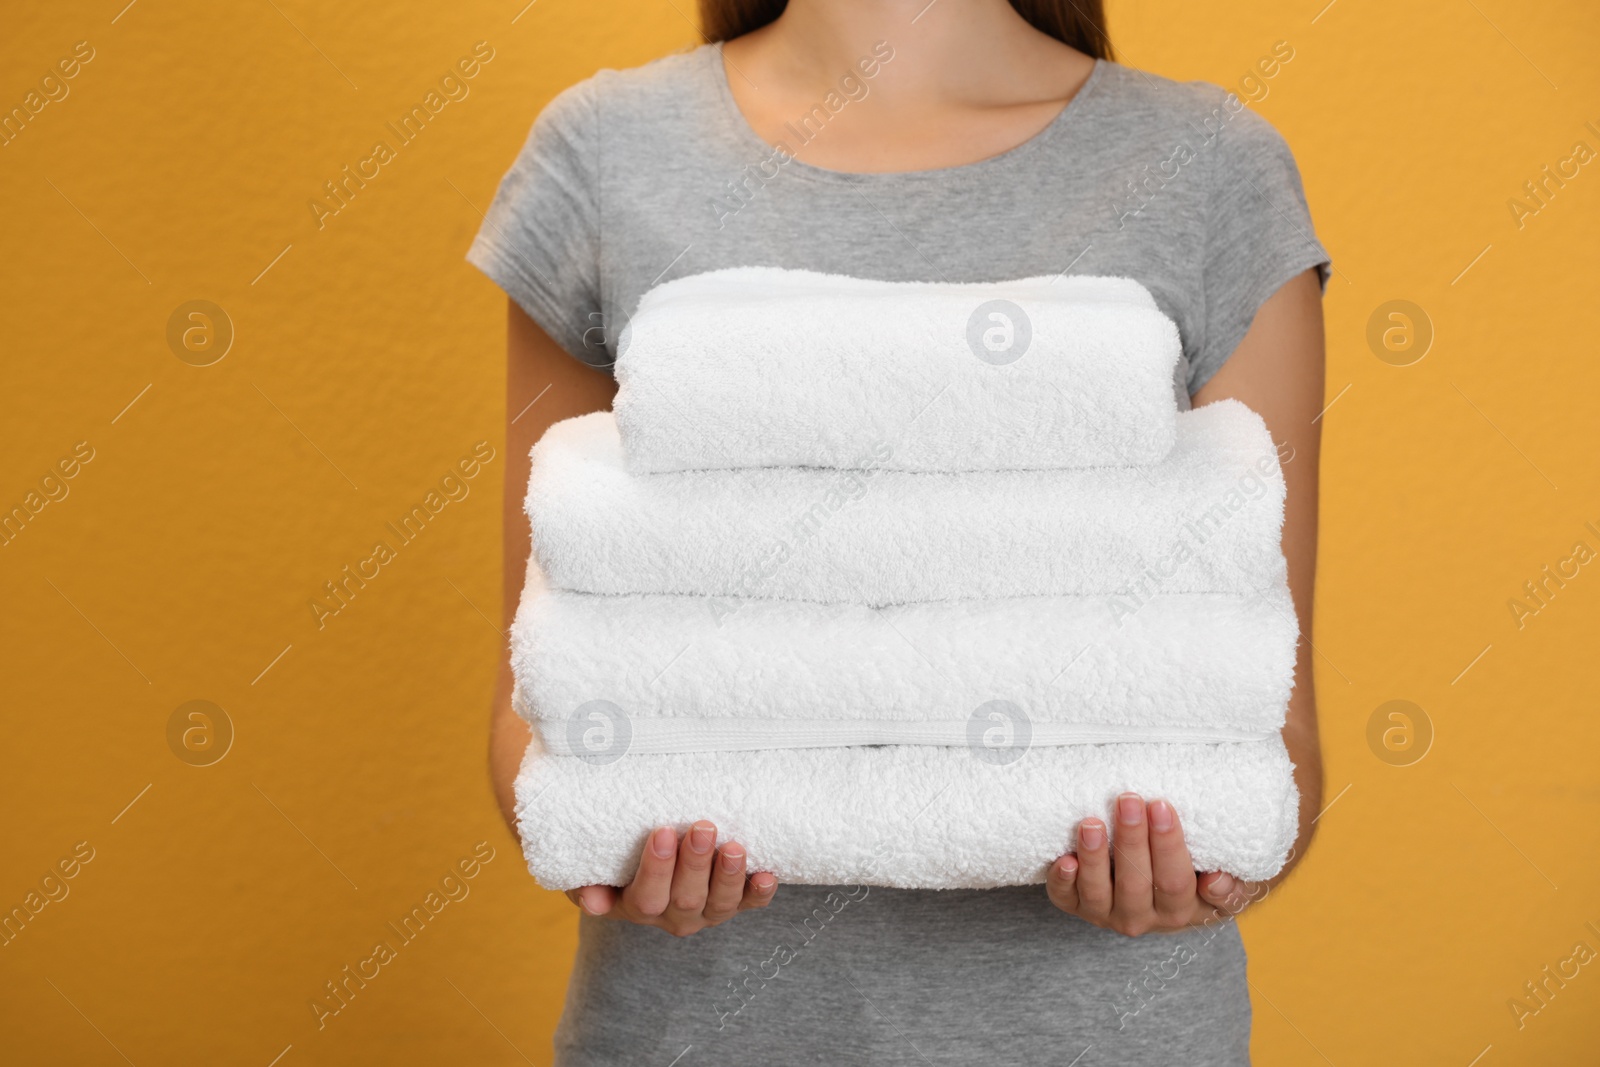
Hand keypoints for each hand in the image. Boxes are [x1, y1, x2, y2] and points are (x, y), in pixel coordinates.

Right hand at [565, 821, 777, 936]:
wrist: (639, 865)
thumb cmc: (611, 862)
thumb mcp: (589, 871)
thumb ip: (584, 884)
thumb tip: (591, 901)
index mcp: (636, 907)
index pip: (647, 896)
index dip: (658, 868)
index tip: (663, 831)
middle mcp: (673, 915)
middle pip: (687, 898)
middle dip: (697, 863)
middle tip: (703, 827)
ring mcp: (705, 912)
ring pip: (721, 904)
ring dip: (730, 876)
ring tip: (736, 846)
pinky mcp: (732, 903)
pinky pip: (749, 904)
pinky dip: (760, 892)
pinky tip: (768, 874)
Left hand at [1046, 793, 1263, 934]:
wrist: (1166, 896)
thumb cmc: (1199, 877)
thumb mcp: (1227, 884)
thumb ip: (1231, 886)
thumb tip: (1216, 880)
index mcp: (1180, 909)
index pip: (1175, 879)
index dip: (1167, 844)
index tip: (1161, 805)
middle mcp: (1142, 916)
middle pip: (1135, 882)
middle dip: (1131, 839)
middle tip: (1128, 799)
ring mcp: (1107, 913)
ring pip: (1098, 892)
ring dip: (1094, 857)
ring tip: (1091, 823)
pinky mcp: (1078, 905)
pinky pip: (1066, 899)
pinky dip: (1062, 881)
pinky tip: (1063, 859)